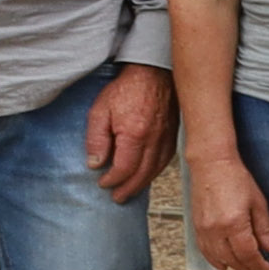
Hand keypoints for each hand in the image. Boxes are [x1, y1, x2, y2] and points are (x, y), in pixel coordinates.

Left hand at [83, 65, 175, 199]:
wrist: (153, 72)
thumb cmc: (127, 89)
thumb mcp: (100, 111)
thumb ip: (96, 138)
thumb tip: (95, 162)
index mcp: (134, 135)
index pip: (124, 168)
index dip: (112, 179)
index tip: (103, 182)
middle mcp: (154, 140)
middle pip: (142, 174)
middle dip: (128, 188)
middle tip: (117, 197)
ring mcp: (166, 138)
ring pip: (156, 169)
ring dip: (142, 183)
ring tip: (131, 190)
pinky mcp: (173, 134)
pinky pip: (166, 159)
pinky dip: (155, 171)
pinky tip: (148, 173)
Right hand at [185, 151, 268, 269]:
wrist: (212, 165)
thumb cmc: (236, 178)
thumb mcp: (258, 202)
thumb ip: (264, 228)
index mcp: (234, 224)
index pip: (248, 255)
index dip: (259, 266)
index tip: (268, 269)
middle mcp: (216, 230)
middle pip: (233, 260)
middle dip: (249, 268)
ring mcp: (203, 230)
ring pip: (218, 259)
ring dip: (233, 267)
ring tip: (247, 268)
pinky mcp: (196, 227)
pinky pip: (205, 251)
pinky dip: (215, 260)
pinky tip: (223, 265)